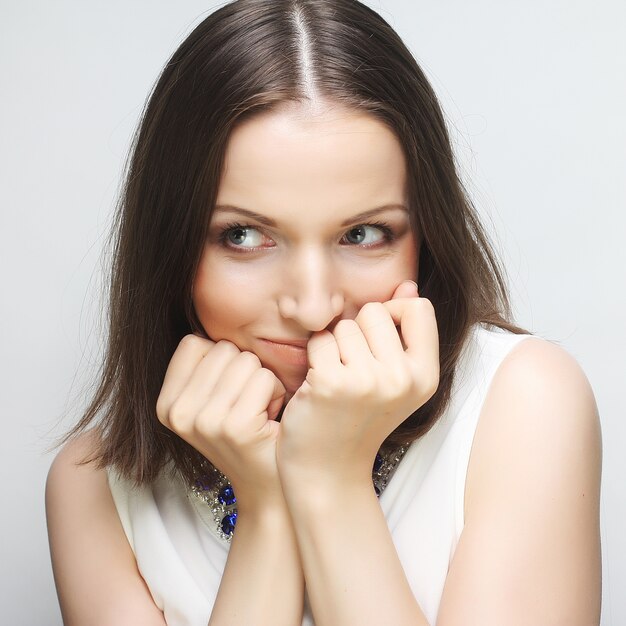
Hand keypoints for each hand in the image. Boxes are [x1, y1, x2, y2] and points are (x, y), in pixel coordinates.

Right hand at [156, 335, 285, 509]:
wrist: (268, 486)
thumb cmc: (247, 433)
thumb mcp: (211, 400)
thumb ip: (203, 365)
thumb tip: (201, 303)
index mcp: (165, 403)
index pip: (195, 342)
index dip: (222, 360)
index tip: (227, 393)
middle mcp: (177, 412)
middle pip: (223, 349)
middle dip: (246, 371)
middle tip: (247, 407)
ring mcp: (203, 420)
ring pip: (247, 360)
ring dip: (264, 383)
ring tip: (259, 413)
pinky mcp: (234, 426)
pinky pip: (265, 377)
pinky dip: (277, 394)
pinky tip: (270, 420)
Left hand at [277, 281, 438, 494]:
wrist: (328, 470)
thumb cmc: (358, 421)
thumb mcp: (395, 380)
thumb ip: (405, 332)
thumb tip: (407, 285)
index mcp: (426, 376)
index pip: (418, 307)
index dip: (394, 313)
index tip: (378, 341)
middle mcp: (403, 379)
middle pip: (375, 311)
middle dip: (357, 332)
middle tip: (353, 371)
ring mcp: (367, 382)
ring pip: (344, 324)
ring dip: (333, 346)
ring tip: (337, 381)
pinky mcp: (331, 383)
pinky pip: (319, 340)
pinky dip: (314, 357)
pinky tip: (318, 386)